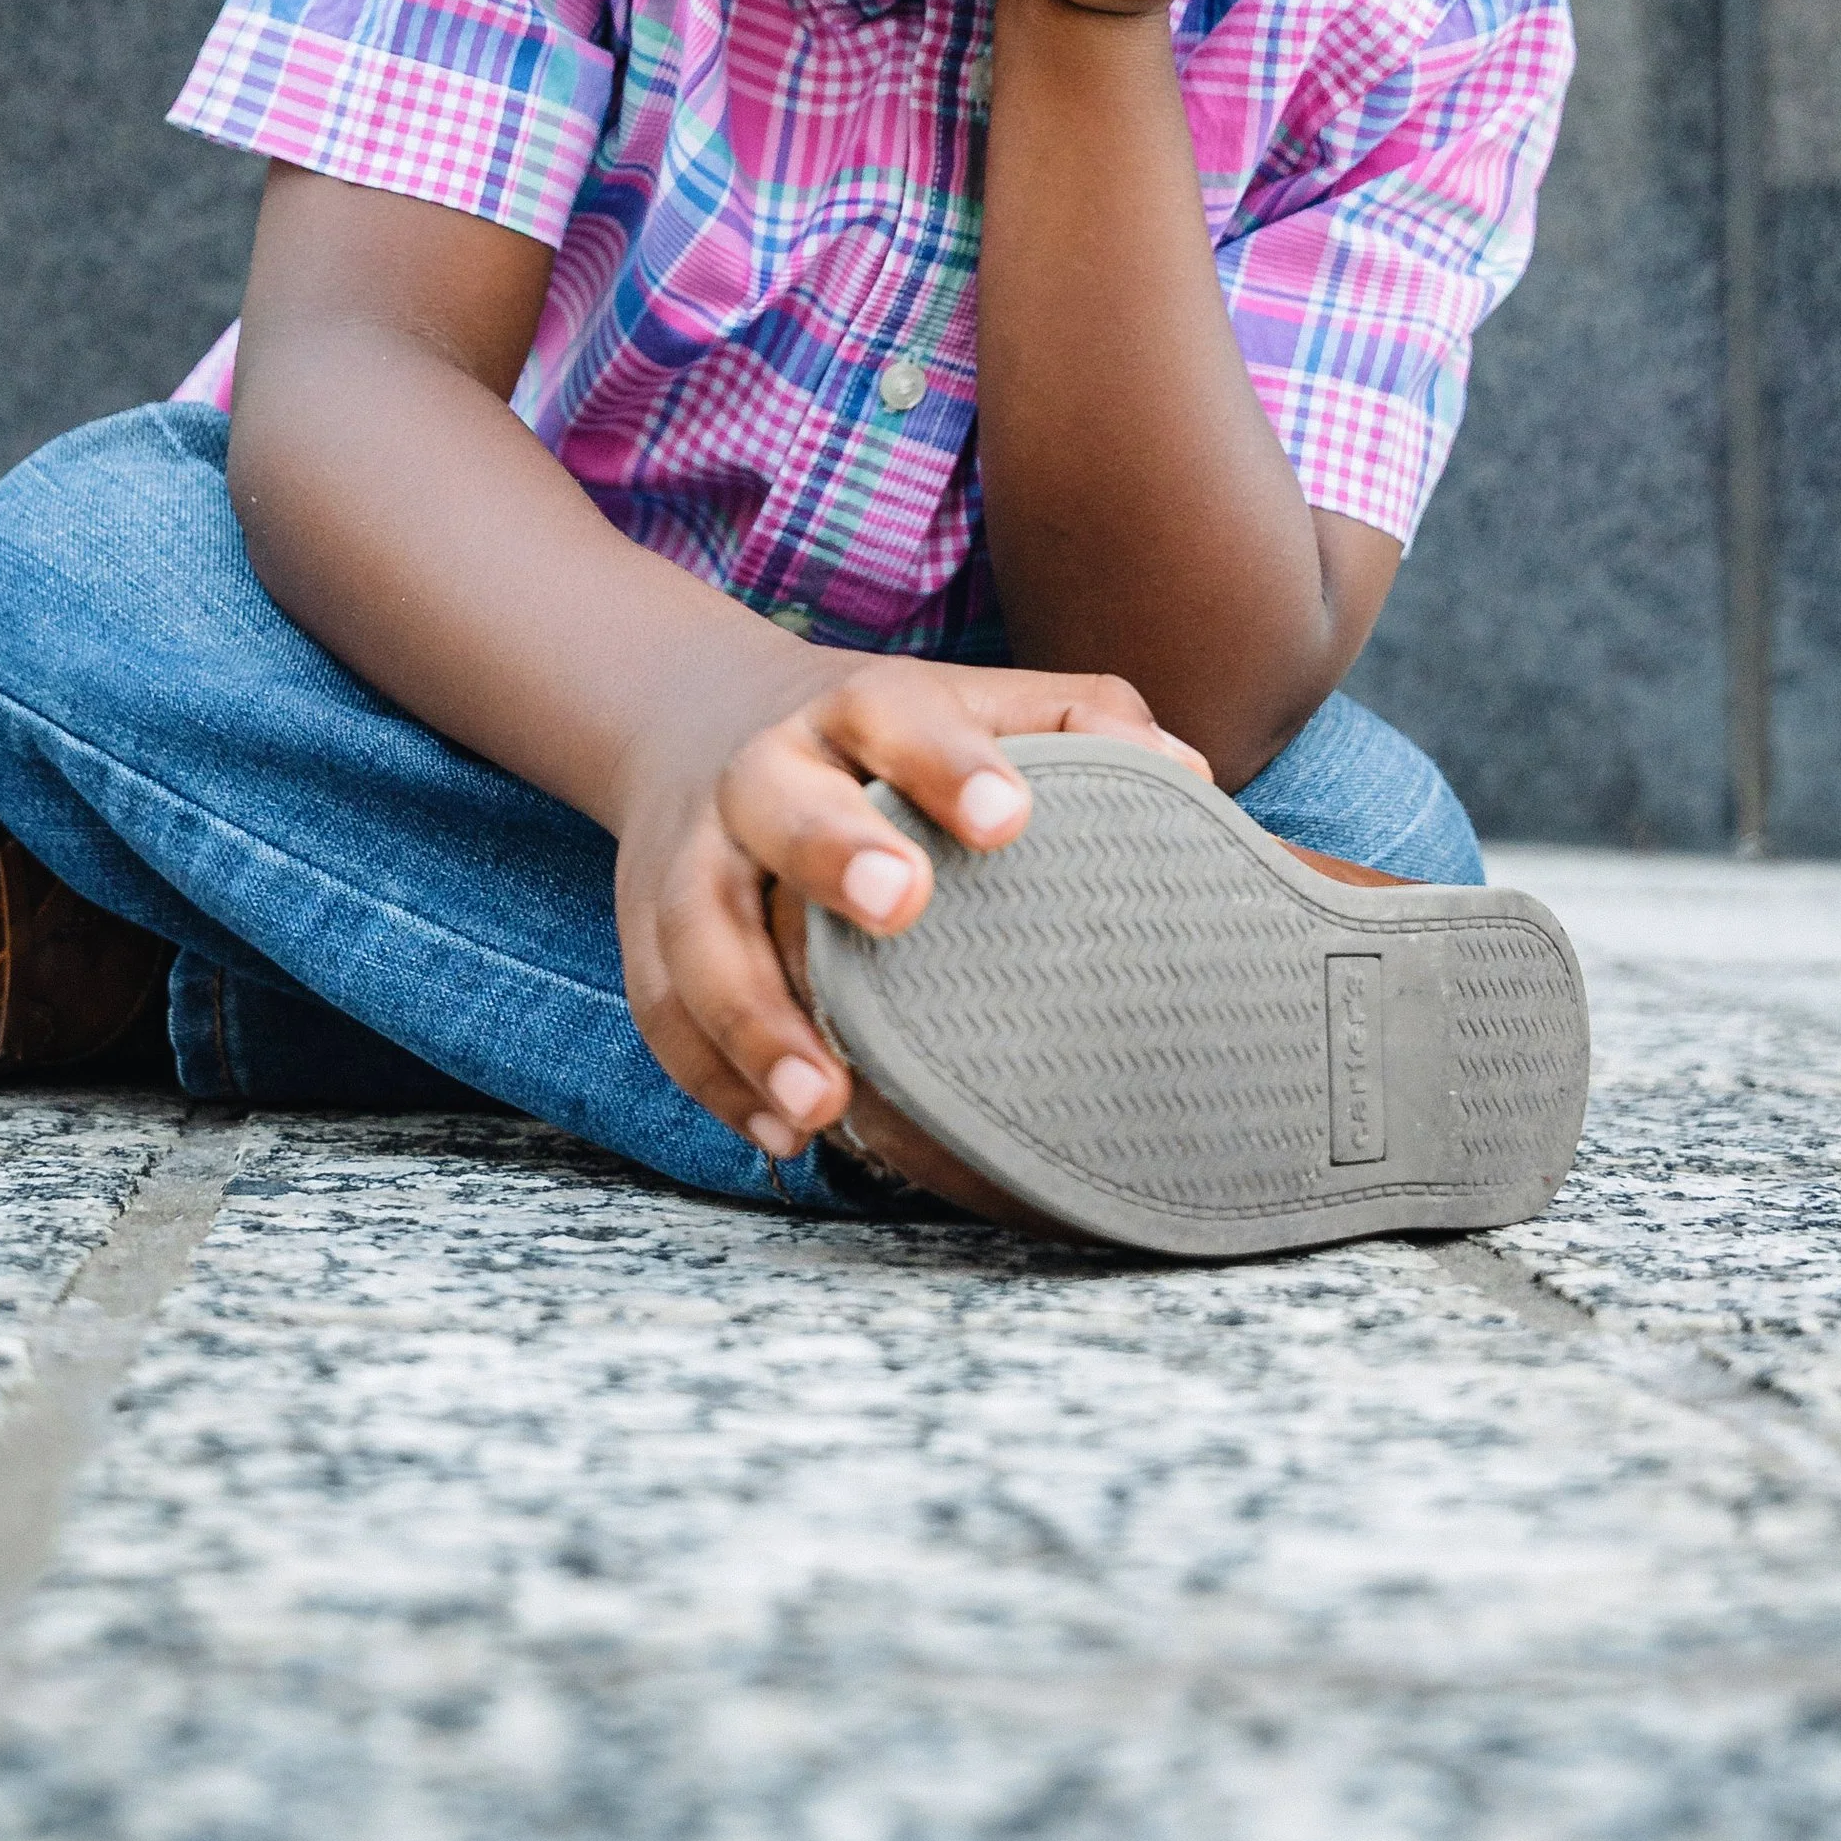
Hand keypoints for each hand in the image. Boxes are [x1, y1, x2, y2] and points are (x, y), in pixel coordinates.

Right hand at [612, 657, 1208, 1158]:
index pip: (898, 714)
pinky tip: (784, 1137)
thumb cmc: (887, 738)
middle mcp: (763, 768)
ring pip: (698, 926)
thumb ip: (1085, 725)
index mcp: (857, 707)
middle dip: (833, 850)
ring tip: (827, 1102)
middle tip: (902, 907)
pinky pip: (663, 1008)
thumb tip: (1191, 781)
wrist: (699, 712)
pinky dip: (714, 1077)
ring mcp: (694, 850)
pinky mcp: (649, 926)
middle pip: (778, 799)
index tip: (1013, 818)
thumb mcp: (980, 703)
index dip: (950, 763)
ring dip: (753, 1016)